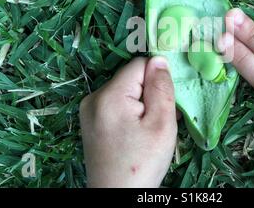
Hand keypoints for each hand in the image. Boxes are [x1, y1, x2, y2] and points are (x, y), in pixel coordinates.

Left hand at [79, 57, 176, 187]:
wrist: (117, 197)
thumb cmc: (142, 163)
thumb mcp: (161, 124)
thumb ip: (161, 88)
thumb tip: (159, 59)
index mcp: (109, 95)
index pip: (139, 65)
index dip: (156, 79)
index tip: (164, 103)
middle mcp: (93, 97)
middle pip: (131, 78)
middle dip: (149, 93)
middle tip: (158, 121)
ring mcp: (88, 110)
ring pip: (125, 91)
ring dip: (141, 104)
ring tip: (148, 130)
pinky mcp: (90, 121)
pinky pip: (115, 104)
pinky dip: (130, 112)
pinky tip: (136, 132)